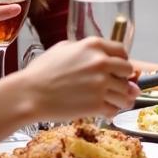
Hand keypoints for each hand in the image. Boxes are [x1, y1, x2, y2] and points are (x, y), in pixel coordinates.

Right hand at [22, 37, 138, 119]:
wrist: (29, 94)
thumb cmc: (42, 71)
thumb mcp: (63, 48)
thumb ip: (86, 50)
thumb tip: (103, 58)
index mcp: (94, 46)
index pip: (122, 52)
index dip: (121, 61)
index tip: (118, 69)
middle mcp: (101, 63)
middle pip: (128, 71)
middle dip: (123, 79)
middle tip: (115, 86)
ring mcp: (100, 84)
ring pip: (125, 93)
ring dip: (121, 98)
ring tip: (113, 101)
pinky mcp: (97, 104)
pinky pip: (115, 109)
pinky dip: (112, 112)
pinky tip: (105, 111)